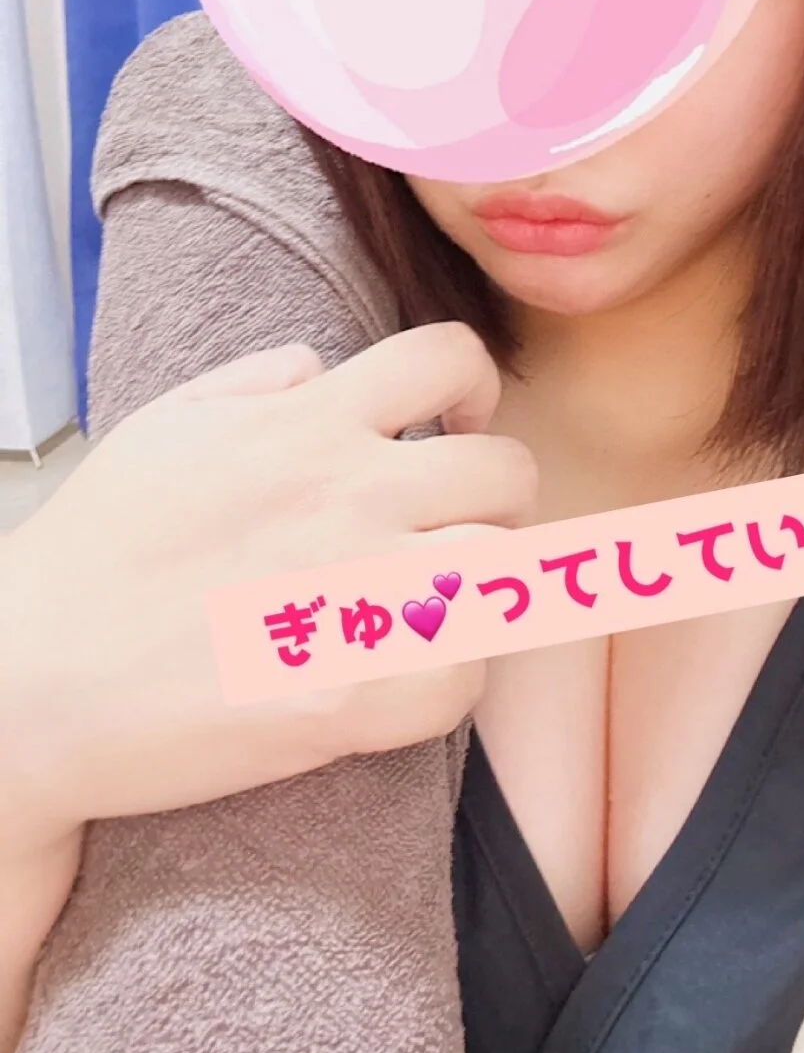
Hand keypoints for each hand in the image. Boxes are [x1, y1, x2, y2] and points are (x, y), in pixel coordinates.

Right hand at [0, 324, 536, 850]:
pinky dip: (452, 678)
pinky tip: (408, 674)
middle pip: (507, 473)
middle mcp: (349, 496)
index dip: (472, 386)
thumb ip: (253, 384)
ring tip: (438, 604)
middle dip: (495, 497)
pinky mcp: (355, 696)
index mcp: (306, 426)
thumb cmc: (91, 557)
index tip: (457, 424)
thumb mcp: (162, 431)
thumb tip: (320, 365)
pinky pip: (470, 676)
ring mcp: (359, 595)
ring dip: (483, 587)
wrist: (32, 685)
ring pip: (505, 570)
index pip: (449, 356)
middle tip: (454, 529)